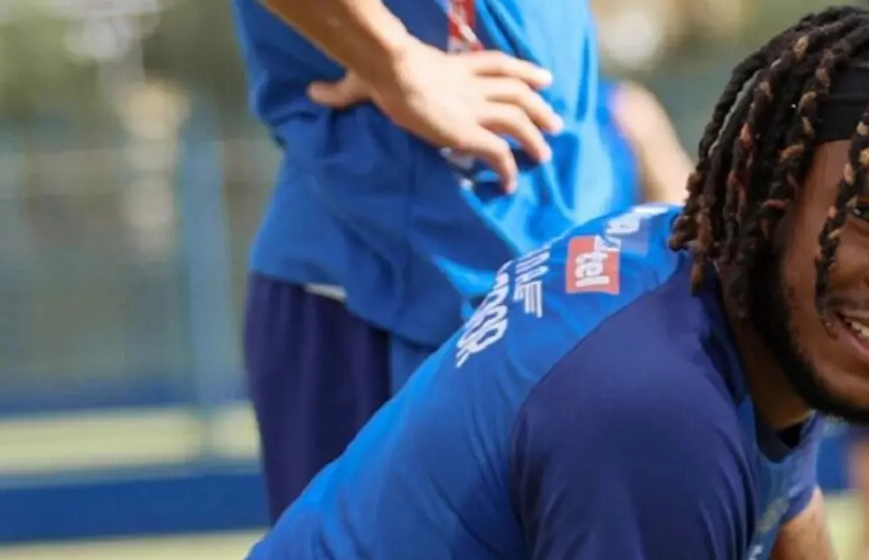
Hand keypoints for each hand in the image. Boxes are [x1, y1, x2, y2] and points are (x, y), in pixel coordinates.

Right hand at [307, 42, 562, 192]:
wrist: (392, 70)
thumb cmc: (378, 68)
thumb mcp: (364, 77)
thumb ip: (344, 90)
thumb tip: (313, 93)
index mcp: (455, 68)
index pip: (499, 65)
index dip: (525, 71)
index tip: (543, 78)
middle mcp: (474, 87)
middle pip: (520, 91)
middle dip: (541, 106)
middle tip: (556, 121)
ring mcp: (476, 110)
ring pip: (520, 122)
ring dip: (536, 138)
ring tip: (546, 154)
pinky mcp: (473, 133)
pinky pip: (501, 155)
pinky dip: (509, 170)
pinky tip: (511, 185)